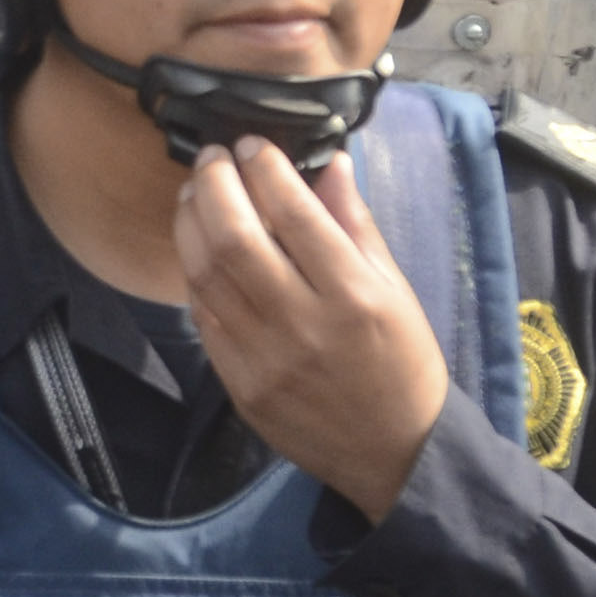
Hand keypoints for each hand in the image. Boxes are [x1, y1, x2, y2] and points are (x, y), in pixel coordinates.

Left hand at [174, 142, 448, 514]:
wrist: (395, 451)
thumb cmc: (403, 362)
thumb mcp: (395, 289)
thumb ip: (355, 224)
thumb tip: (329, 161)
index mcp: (354, 296)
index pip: (296, 215)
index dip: (265, 170)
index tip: (250, 144)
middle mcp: (305, 325)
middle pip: (236, 239)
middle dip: (215, 186)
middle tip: (211, 157)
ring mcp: (266, 359)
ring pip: (207, 275)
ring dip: (192, 224)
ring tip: (195, 193)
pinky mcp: (240, 386)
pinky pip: (205, 317)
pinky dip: (196, 275)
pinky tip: (198, 249)